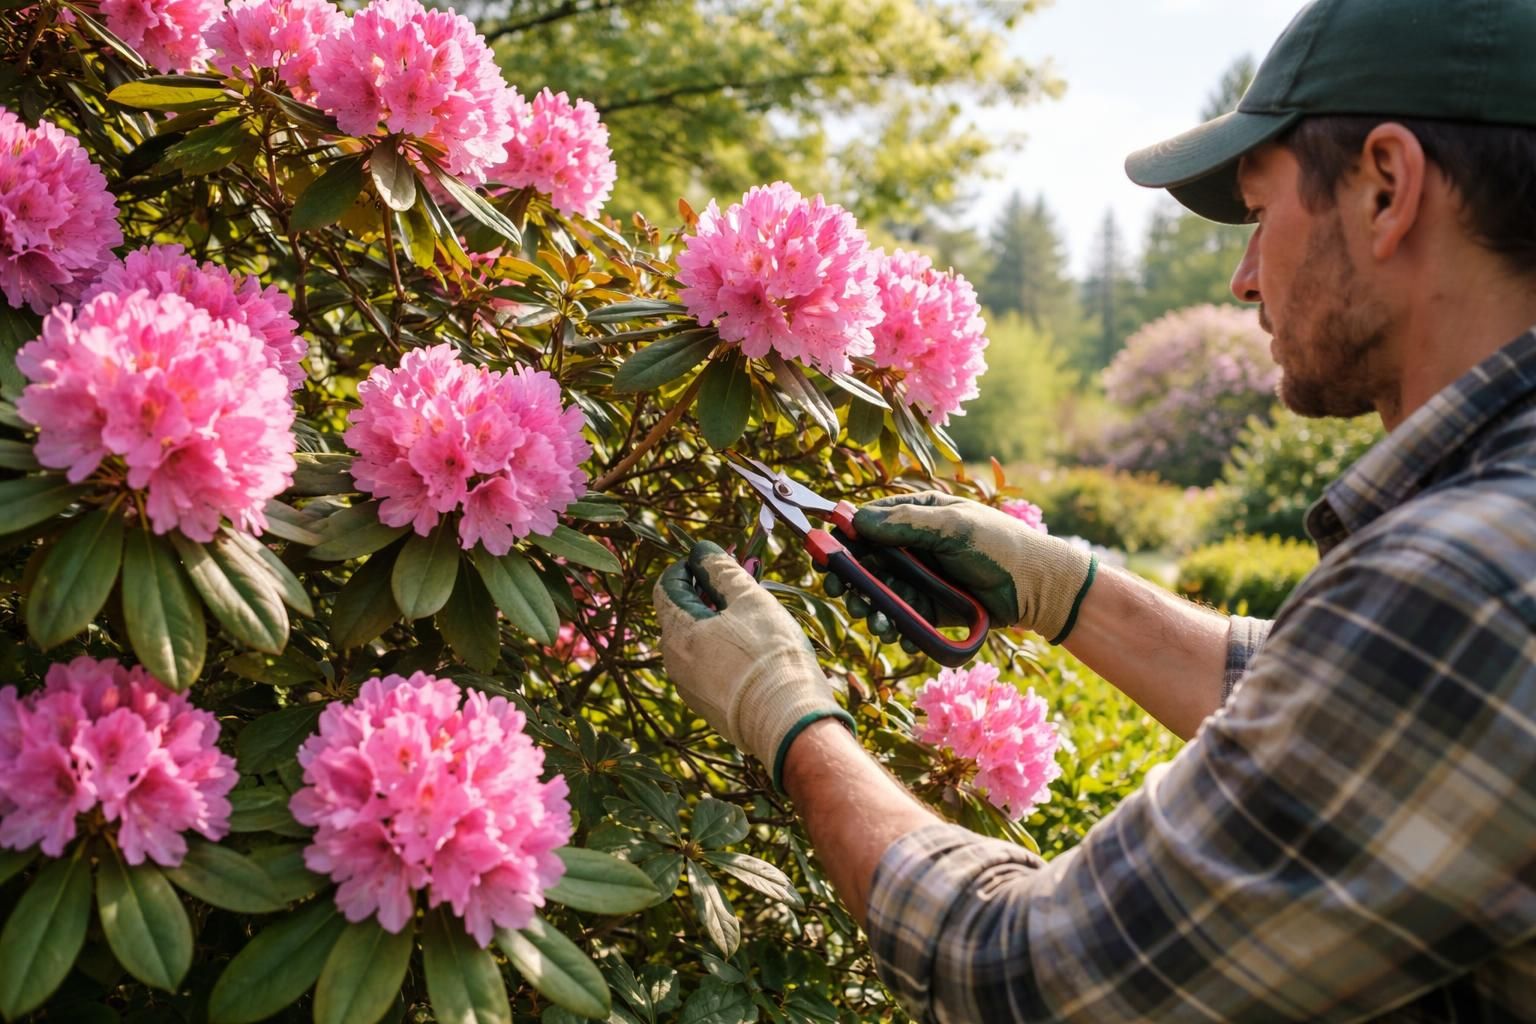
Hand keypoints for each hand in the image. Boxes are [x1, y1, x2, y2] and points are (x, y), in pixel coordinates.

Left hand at [653, 541, 854, 788]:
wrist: (788, 722)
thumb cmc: (770, 655)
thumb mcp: (750, 600)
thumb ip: (722, 571)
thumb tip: (702, 552)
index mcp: (677, 631)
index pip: (667, 585)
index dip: (688, 567)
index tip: (715, 561)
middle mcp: (673, 661)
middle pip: (680, 614)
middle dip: (706, 594)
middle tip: (740, 585)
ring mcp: (688, 687)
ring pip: (694, 642)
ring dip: (716, 623)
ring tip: (752, 618)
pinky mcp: (707, 706)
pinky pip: (707, 668)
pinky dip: (721, 651)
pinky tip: (752, 652)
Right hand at [849, 492, 1096, 643]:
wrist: (1038, 588)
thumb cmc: (1000, 545)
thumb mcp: (953, 526)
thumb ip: (906, 524)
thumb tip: (857, 519)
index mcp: (918, 514)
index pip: (869, 523)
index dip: (844, 537)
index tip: (824, 552)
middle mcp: (913, 546)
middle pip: (866, 561)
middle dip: (849, 577)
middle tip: (838, 590)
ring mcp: (919, 578)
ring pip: (879, 591)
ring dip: (868, 605)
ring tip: (871, 617)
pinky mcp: (928, 608)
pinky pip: (900, 615)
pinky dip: (892, 624)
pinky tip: (891, 629)